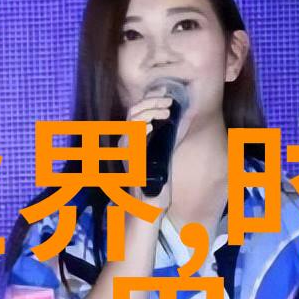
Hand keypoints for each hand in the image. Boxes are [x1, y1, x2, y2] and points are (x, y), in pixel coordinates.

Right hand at [118, 82, 194, 210]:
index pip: (137, 111)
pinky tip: (149, 126)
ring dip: (149, 112)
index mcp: (134, 138)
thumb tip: (172, 114)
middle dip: (151, 102)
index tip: (165, 94)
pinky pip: (130, 140)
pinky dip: (139, 131)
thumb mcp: (161, 152)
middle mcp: (126, 143)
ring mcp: (127, 151)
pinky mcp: (129, 160)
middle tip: (168, 102)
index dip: (150, 99)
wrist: (149, 205)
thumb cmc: (157, 180)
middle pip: (133, 112)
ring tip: (165, 112)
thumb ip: (163, 135)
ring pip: (131, 122)